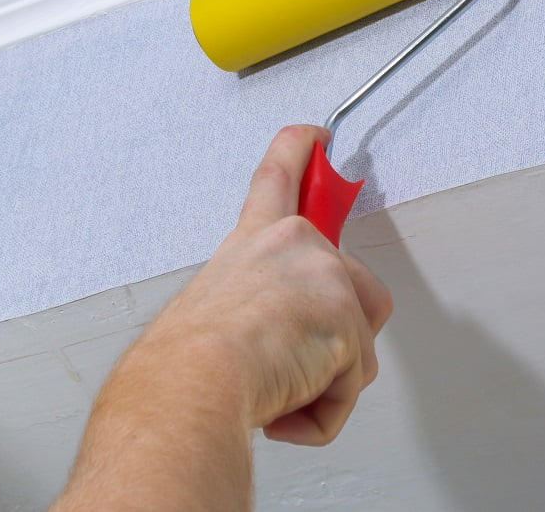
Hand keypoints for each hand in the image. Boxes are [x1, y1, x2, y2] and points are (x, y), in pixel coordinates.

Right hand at [144, 124, 392, 444]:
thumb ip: (258, 305)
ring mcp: (326, 277)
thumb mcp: (215, 309)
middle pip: (352, 283)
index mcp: (253, 240)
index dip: (300, 150)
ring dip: (325, 379)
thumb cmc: (185, 359)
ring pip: (359, 341)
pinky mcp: (347, 319)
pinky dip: (322, 410)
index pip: (278, 178)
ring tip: (278, 384)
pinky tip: (285, 406)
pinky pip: (350, 383)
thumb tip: (273, 341)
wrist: (192, 382)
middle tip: (299, 361)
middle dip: (337, 335)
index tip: (316, 135)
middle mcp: (293, 244)